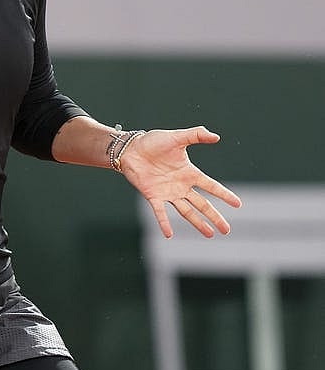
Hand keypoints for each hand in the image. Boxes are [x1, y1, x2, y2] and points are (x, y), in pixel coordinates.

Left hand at [118, 126, 240, 238]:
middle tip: (227, 230)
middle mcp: (181, 186)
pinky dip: (164, 223)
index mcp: (189, 173)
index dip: (224, 194)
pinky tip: (169, 234)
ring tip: (210, 235)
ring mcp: (168, 193)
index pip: (211, 186)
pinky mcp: (153, 196)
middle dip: (214, 217)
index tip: (238, 204)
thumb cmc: (153, 142)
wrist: (130, 148)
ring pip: (186, 211)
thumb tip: (216, 137)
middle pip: (202, 204)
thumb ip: (196, 135)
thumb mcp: (177, 137)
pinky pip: (160, 212)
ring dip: (197, 223)